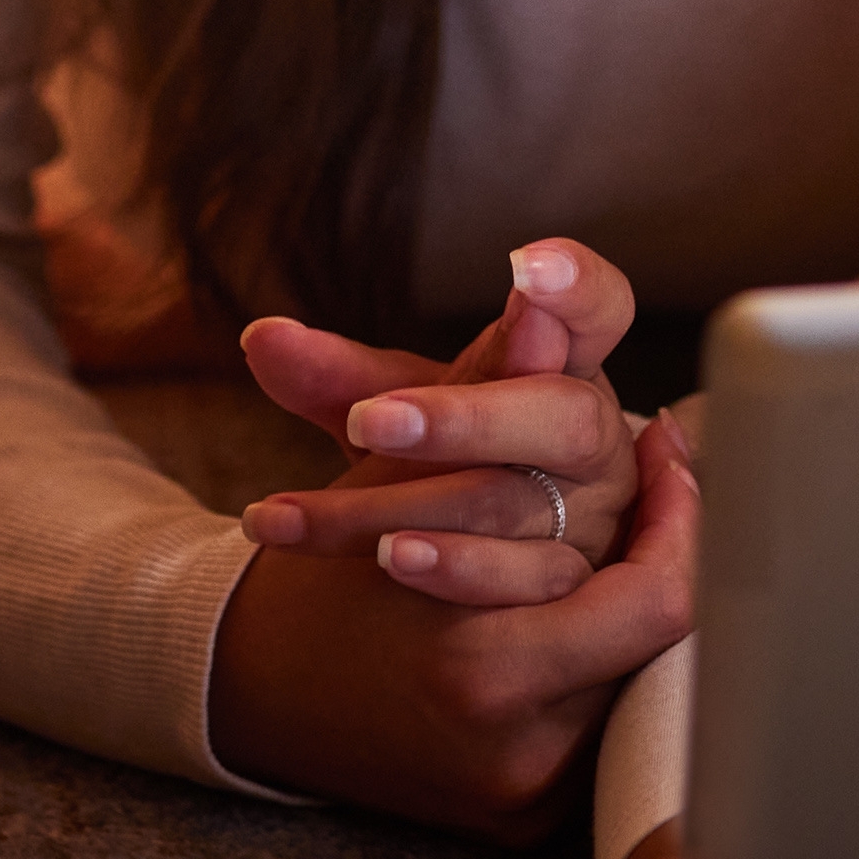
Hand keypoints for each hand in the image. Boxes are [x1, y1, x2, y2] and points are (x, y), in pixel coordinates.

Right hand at [206, 402, 700, 839]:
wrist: (242, 687)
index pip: (651, 581)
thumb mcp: (394, 455)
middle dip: (670, 547)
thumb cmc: (334, 552)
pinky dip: (609, 667)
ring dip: (642, 604)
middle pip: (652, 622)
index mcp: (470, 620)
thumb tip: (540, 297)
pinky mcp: (516, 813)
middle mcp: (493, 700)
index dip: (680, 510)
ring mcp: (509, 770)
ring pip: (634, 673)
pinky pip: (605, 731)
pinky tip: (608, 605)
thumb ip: (476, 376)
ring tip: (652, 533)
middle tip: (675, 481)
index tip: (670, 446)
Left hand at [236, 236, 646, 601]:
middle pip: (563, 418)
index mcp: (564, 369)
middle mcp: (594, 442)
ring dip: (426, 508)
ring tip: (359, 520)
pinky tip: (385, 565)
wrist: (485, 562)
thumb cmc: (448, 464)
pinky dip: (455, 571)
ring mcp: (595, 521)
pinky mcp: (578, 592)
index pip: (599, 310)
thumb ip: (340, 378)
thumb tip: (258, 338)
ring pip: (519, 507)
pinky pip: (528, 586)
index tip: (525, 266)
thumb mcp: (400, 410)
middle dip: (466, 419)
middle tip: (369, 419)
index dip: (576, 286)